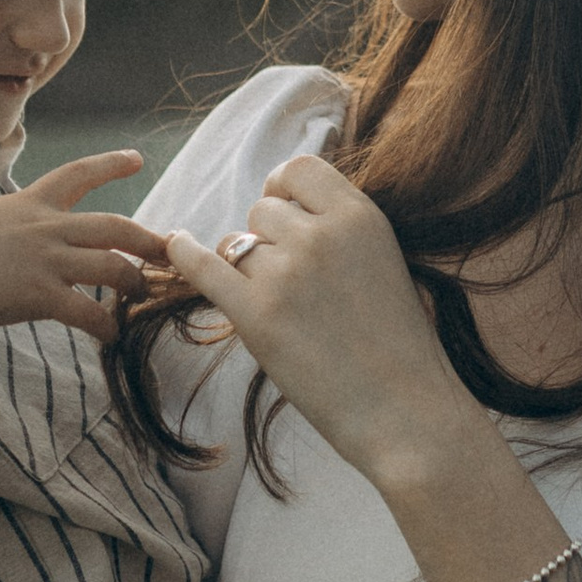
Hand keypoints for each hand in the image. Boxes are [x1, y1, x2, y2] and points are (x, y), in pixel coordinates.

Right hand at [0, 153, 160, 349]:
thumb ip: (1, 228)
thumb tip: (4, 239)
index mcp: (27, 204)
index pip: (77, 174)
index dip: (110, 164)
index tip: (136, 157)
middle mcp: (44, 226)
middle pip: (116, 225)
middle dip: (149, 239)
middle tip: (172, 249)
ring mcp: (44, 259)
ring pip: (113, 267)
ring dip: (135, 284)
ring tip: (142, 297)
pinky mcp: (39, 294)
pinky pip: (88, 311)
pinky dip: (105, 325)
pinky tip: (110, 336)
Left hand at [157, 153, 479, 491]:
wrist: (406, 412)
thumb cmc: (400, 348)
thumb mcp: (385, 263)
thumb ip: (342, 231)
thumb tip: (286, 209)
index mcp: (362, 217)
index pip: (299, 169)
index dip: (284, 188)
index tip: (283, 210)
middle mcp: (322, 236)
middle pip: (263, 209)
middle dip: (266, 236)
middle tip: (285, 276)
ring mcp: (287, 274)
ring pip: (236, 244)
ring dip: (244, 267)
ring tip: (275, 303)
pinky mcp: (257, 315)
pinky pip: (202, 268)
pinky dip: (184, 256)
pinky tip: (174, 247)